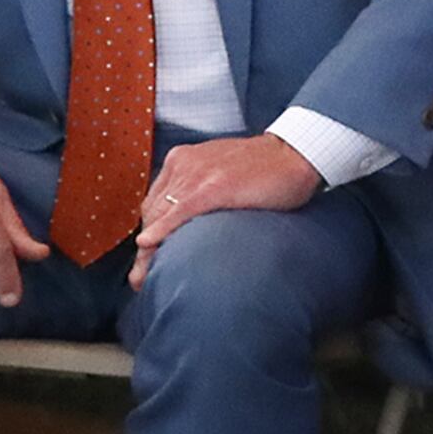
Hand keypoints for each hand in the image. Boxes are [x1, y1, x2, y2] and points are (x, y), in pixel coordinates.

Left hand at [131, 134, 323, 288]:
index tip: (144, 257)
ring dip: (148, 250)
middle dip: (143, 249)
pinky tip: (148, 245)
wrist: (293, 155)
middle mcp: (183, 164)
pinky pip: (179, 212)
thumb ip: (199, 189)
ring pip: (160, 215)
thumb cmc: (264, 168)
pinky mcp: (213, 187)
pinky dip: (162, 231)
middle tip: (139, 279)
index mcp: (183, 160)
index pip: (154, 202)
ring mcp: (197, 174)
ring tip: (142, 278)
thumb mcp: (220, 172)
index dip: (147, 232)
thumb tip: (185, 223)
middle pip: (152, 212)